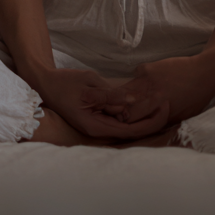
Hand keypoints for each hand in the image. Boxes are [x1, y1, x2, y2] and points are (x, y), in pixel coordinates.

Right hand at [30, 66, 169, 139]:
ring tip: (160, 97)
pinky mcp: (98, 116)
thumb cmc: (65, 83)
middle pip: (132, 130)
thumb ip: (109, 95)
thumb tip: (131, 101)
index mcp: (96, 126)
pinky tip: (143, 99)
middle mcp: (99, 130)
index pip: (131, 131)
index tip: (164, 105)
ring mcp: (99, 124)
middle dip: (152, 118)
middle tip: (168, 101)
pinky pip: (119, 117)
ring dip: (144, 113)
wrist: (46, 83)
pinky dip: (132, 110)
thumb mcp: (88, 84)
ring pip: (127, 124)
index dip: (150, 121)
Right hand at [102, 52, 214, 125]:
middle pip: (123, 106)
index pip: (131, 121)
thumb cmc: (195, 98)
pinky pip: (135, 76)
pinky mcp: (147, 68)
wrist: (204, 72)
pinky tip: (147, 81)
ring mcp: (146, 80)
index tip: (123, 122)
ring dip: (125, 95)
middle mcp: (150, 97)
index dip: (124, 123)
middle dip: (119, 110)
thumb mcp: (179, 117)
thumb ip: (161, 122)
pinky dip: (138, 80)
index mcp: (158, 112)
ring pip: (125, 90)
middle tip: (119, 111)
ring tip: (128, 98)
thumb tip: (145, 126)